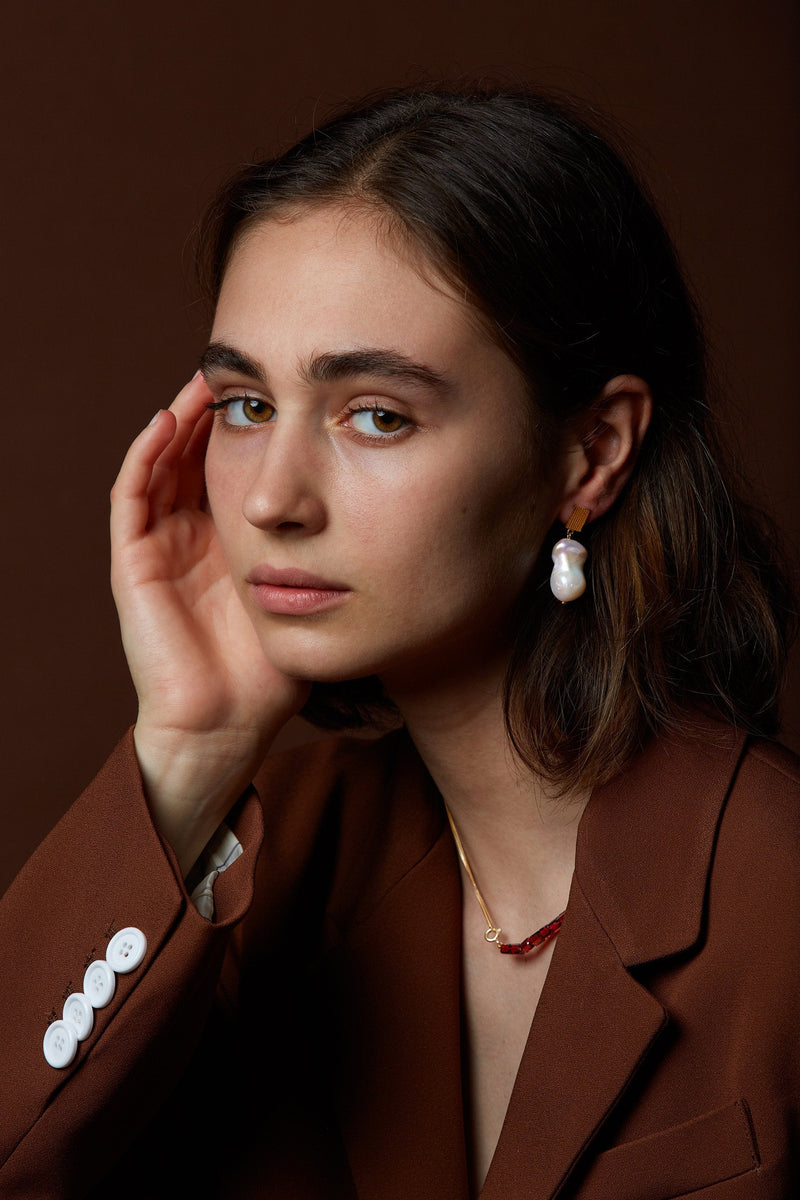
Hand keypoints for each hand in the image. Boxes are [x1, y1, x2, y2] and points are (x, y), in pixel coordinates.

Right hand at [110, 373, 309, 870]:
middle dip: (216, 411)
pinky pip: (131, 496)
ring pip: (161, 463)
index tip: (287, 391)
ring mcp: (158, 548)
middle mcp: (191, 538)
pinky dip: (146, 454)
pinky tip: (170, 418)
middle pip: (196, 455)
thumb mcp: (317, 598)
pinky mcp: (133, 564)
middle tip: (244, 368)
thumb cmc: (276, 671)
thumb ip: (342, 560)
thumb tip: (409, 517)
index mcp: (230, 544)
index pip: (235, 468)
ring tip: (207, 379)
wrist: (230, 725)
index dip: (255, 428)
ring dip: (179, 419)